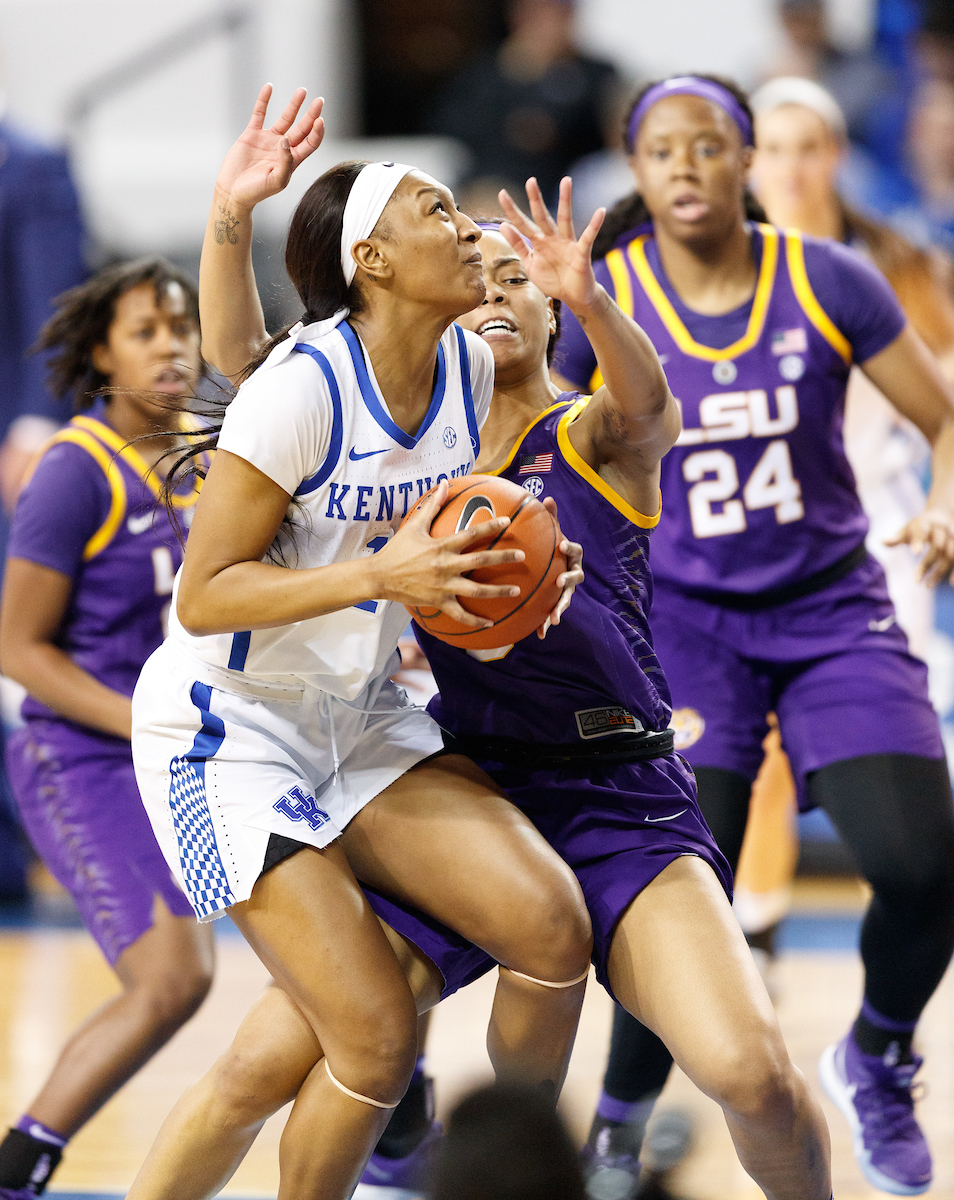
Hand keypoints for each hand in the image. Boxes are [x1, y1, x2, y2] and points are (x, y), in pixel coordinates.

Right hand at [215, 84, 324, 212]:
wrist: (232, 191)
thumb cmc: (255, 192)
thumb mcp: (276, 181)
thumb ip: (285, 162)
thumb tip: (285, 140)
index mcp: (292, 161)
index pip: (310, 143)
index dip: (317, 132)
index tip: (320, 120)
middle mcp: (283, 149)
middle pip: (302, 128)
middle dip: (311, 114)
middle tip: (319, 101)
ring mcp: (268, 140)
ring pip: (285, 118)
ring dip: (294, 105)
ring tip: (302, 91)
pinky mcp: (252, 134)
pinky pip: (259, 113)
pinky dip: (264, 100)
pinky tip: (269, 87)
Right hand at [373, 481, 525, 627]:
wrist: (379, 576)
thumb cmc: (397, 549)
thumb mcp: (414, 525)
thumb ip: (431, 505)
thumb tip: (443, 483)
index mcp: (441, 546)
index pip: (471, 534)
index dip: (490, 527)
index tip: (508, 522)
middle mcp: (445, 566)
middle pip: (480, 562)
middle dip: (503, 558)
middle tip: (522, 556)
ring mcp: (443, 586)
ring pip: (475, 591)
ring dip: (497, 591)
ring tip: (516, 590)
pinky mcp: (438, 602)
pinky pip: (460, 614)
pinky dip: (475, 621)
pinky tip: (490, 623)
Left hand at [498, 176, 604, 314]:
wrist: (573, 297)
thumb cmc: (553, 279)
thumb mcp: (530, 263)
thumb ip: (518, 245)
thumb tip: (504, 225)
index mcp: (539, 242)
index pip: (523, 224)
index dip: (512, 211)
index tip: (502, 194)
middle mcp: (553, 239)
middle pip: (542, 216)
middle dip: (536, 200)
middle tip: (530, 181)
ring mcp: (568, 244)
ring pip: (565, 219)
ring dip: (565, 201)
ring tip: (566, 181)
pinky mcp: (581, 253)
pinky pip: (588, 238)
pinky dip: (594, 225)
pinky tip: (600, 212)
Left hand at [537, 497, 581, 637]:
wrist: (553, 566)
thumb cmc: (550, 547)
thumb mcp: (551, 532)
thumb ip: (550, 517)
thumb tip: (547, 498)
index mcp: (571, 556)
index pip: (575, 550)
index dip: (570, 547)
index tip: (562, 546)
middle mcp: (573, 573)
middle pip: (576, 578)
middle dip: (568, 581)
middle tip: (559, 582)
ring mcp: (566, 590)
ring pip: (566, 600)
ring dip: (560, 609)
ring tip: (554, 619)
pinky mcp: (557, 602)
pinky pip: (553, 613)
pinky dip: (546, 624)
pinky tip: (539, 635)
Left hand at [885, 507, 953, 585]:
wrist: (941, 515)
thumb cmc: (919, 527)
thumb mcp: (907, 529)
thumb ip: (896, 538)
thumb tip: (882, 542)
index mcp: (925, 524)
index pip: (922, 532)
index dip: (919, 541)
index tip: (915, 552)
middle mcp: (941, 530)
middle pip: (937, 547)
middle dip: (927, 564)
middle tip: (915, 581)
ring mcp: (952, 538)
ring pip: (949, 555)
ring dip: (940, 572)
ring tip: (927, 586)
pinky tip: (951, 584)